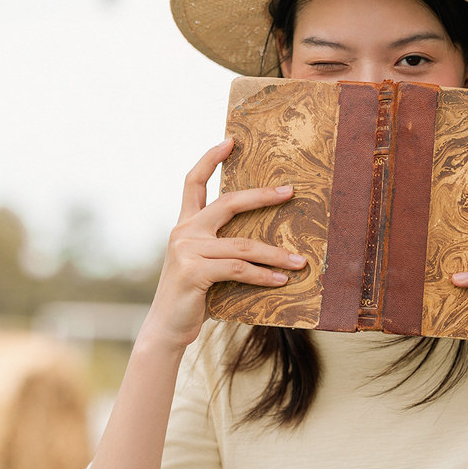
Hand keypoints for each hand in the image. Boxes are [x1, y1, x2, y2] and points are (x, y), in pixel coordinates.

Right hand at [145, 138, 306, 349]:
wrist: (167, 328)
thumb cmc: (193, 295)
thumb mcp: (205, 263)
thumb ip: (222, 247)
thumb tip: (264, 241)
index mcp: (186, 225)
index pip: (194, 183)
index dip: (211, 159)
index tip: (230, 140)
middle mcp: (184, 232)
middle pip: (228, 203)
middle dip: (262, 196)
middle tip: (289, 191)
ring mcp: (187, 251)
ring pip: (243, 245)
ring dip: (276, 255)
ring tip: (300, 262)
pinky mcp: (194, 272)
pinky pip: (240, 269)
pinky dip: (264, 275)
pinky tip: (281, 280)